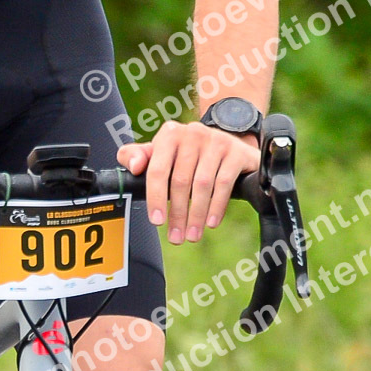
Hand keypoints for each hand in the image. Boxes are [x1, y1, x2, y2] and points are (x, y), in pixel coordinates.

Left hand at [118, 120, 259, 243]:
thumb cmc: (188, 154)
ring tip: (192, 235)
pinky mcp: (236, 151)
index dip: (156, 198)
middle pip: (181, 181)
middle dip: (178, 214)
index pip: (157, 170)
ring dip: (196, 215)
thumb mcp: (160, 152)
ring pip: (203, 185)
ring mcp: (216, 141)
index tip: (157, 222)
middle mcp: (192, 134)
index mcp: (169, 134)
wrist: (228, 144)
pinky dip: (216, 206)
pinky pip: (224, 183)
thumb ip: (137, 157)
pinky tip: (211, 222)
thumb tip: (134, 167)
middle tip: (177, 237)